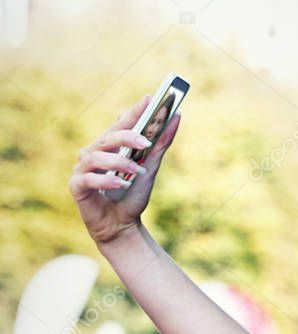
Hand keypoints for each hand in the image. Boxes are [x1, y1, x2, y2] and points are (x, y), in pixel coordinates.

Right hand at [69, 94, 181, 245]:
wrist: (123, 227)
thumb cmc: (132, 196)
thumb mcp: (150, 169)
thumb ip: (160, 145)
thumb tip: (177, 117)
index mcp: (110, 146)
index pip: (121, 123)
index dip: (134, 111)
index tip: (150, 99)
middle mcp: (93, 153)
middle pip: (107, 138)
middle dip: (126, 136)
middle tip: (145, 141)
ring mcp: (82, 169)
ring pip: (96, 156)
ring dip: (119, 162)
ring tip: (136, 170)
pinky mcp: (77, 187)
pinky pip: (88, 178)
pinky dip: (105, 180)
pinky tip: (119, 184)